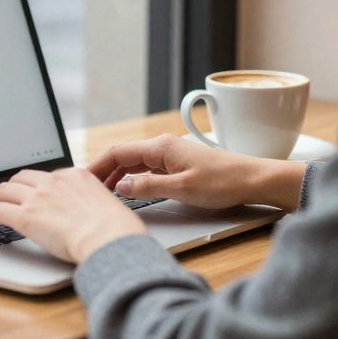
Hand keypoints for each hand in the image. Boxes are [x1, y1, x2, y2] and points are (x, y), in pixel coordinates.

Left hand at [0, 168, 146, 262]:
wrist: (110, 238)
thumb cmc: (116, 230)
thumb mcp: (108, 205)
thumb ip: (92, 204)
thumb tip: (88, 216)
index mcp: (76, 176)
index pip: (46, 176)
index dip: (34, 187)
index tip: (31, 197)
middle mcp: (55, 181)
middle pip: (21, 177)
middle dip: (11, 190)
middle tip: (7, 203)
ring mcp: (39, 196)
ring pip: (3, 190)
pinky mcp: (26, 216)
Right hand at [88, 133, 308, 211]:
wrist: (254, 179)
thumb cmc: (223, 182)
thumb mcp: (182, 189)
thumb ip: (149, 187)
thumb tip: (122, 186)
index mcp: (161, 147)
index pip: (118, 152)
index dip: (98, 166)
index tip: (84, 180)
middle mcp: (164, 146)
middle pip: (124, 155)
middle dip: (105, 171)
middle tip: (90, 189)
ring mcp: (172, 154)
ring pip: (136, 161)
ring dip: (120, 175)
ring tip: (107, 192)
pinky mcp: (180, 163)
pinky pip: (149, 167)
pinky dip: (135, 176)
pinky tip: (132, 189)